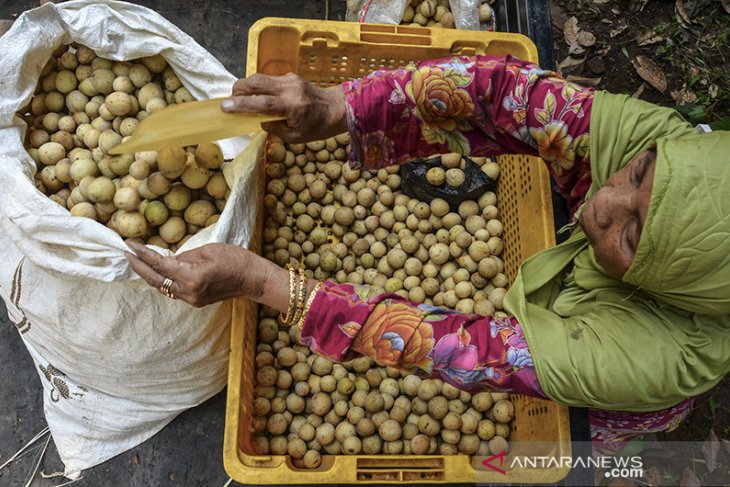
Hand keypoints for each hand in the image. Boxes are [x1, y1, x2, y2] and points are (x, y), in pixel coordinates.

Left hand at [125, 241, 258, 306]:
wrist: (252, 279)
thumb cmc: (235, 259)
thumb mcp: (208, 250)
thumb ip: (184, 256)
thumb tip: (169, 260)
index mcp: (191, 277)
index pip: (159, 265)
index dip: (142, 254)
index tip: (130, 245)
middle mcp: (188, 292)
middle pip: (155, 280)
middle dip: (139, 267)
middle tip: (127, 254)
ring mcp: (191, 299)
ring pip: (162, 287)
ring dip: (150, 275)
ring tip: (138, 261)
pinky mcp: (196, 301)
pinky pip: (173, 290)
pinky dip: (163, 280)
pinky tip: (158, 271)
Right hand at [221, 73, 346, 142]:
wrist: (337, 108)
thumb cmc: (318, 127)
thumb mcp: (295, 137)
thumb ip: (274, 128)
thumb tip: (256, 120)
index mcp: (293, 107)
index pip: (262, 103)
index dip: (241, 104)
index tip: (225, 107)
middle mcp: (290, 89)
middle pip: (256, 81)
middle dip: (238, 89)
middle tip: (230, 101)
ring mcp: (290, 80)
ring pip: (260, 77)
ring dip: (246, 87)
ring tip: (241, 100)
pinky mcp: (290, 76)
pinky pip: (268, 80)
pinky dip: (259, 88)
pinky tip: (260, 98)